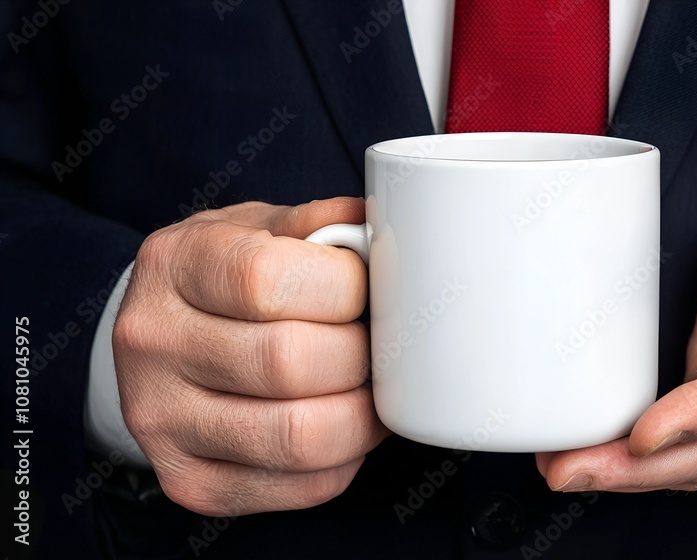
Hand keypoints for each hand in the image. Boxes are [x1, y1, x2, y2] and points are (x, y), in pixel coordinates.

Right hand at [113, 198, 387, 515]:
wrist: (163, 339)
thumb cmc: (227, 278)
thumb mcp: (261, 230)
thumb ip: (320, 226)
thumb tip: (386, 226)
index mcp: (176, 263)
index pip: (266, 279)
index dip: (344, 288)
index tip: (365, 291)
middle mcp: (154, 343)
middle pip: (289, 363)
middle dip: (361, 356)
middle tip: (376, 345)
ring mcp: (161, 420)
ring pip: (300, 438)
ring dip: (362, 417)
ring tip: (369, 388)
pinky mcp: (189, 481)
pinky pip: (300, 487)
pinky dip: (346, 460)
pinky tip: (343, 426)